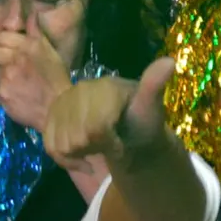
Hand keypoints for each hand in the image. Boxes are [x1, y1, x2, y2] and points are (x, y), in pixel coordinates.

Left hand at [0, 26, 72, 131]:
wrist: (59, 109)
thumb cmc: (58, 79)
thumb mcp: (51, 52)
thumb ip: (36, 34)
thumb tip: (31, 14)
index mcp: (29, 47)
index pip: (2, 36)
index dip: (0, 41)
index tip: (1, 46)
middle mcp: (15, 59)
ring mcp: (6, 77)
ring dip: (2, 75)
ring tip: (15, 82)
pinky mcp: (1, 94)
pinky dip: (6, 91)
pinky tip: (18, 95)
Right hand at [44, 57, 174, 166]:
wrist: (131, 136)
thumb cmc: (142, 123)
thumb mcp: (152, 107)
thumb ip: (155, 86)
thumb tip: (170, 61)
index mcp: (106, 86)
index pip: (96, 128)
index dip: (111, 143)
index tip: (122, 141)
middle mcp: (81, 89)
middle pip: (78, 138)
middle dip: (96, 147)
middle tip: (111, 141)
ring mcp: (64, 102)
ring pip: (63, 145)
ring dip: (82, 153)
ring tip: (99, 143)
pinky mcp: (52, 116)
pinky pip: (51, 147)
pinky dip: (68, 160)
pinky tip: (84, 157)